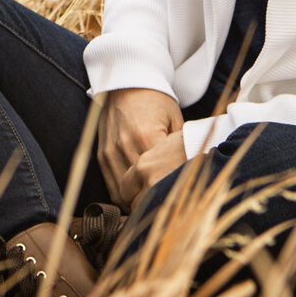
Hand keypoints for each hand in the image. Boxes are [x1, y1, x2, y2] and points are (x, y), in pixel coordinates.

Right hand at [98, 87, 183, 208]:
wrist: (127, 84)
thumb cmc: (156, 102)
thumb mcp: (176, 121)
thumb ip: (182, 149)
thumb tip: (193, 175)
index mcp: (146, 137)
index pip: (159, 178)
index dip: (170, 192)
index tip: (180, 202)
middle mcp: (125, 146)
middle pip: (140, 189)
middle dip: (153, 202)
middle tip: (168, 212)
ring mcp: (110, 151)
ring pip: (122, 193)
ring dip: (137, 203)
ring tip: (152, 209)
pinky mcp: (102, 154)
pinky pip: (111, 185)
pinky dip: (124, 196)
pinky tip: (137, 199)